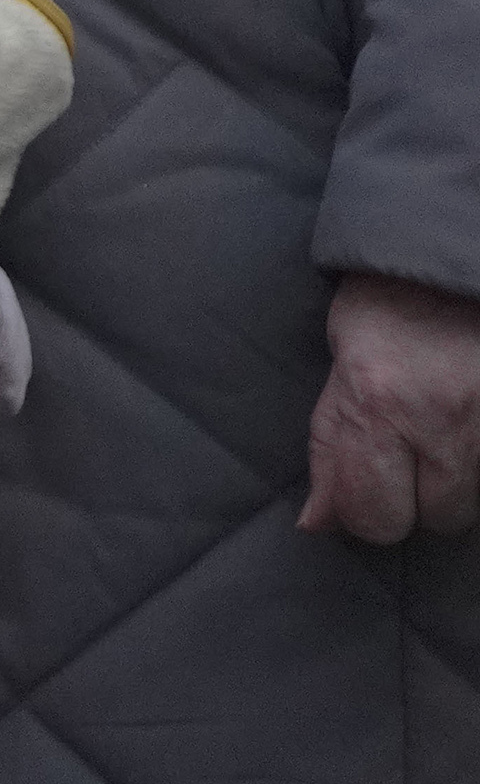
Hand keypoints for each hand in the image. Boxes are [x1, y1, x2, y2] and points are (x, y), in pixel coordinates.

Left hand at [300, 272, 479, 540]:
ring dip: (456, 484)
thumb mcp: (339, 368)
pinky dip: (479, 467)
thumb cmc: (385, 307)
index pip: (373, 515)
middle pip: (434, 520)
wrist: (448, 260)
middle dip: (417, 501)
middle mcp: (440, 419)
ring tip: (441, 432)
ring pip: (473, 506)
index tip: (366, 494)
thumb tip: (319, 523)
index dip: (365, 516)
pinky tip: (465, 433)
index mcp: (377, 402)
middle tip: (409, 453)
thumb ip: (330, 450)